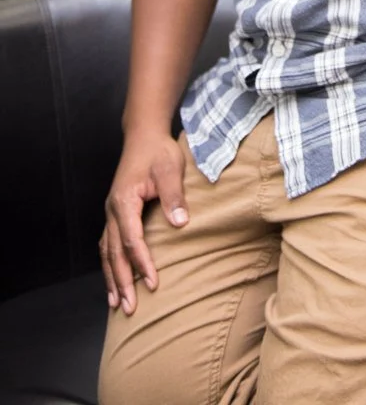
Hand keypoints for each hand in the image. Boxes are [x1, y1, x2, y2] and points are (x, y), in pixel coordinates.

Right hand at [100, 132, 187, 315]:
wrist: (143, 135)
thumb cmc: (158, 151)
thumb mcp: (170, 168)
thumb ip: (174, 196)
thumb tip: (181, 223)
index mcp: (124, 200)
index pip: (131, 239)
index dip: (142, 262)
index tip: (153, 283)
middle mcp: (112, 210)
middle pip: (114, 253)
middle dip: (122, 281)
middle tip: (130, 308)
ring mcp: (111, 213)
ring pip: (106, 252)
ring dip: (112, 279)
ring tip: (116, 304)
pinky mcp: (116, 214)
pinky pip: (108, 245)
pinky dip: (110, 266)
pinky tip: (114, 281)